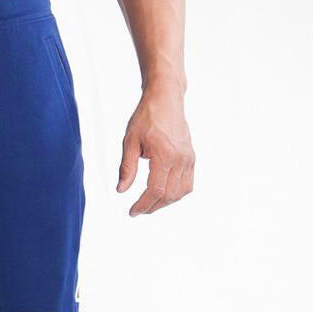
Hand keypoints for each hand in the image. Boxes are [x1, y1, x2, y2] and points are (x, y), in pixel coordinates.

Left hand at [117, 84, 193, 215]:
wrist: (166, 99)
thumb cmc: (147, 117)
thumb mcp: (130, 142)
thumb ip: (126, 168)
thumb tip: (121, 190)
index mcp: (164, 155)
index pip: (155, 190)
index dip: (143, 204)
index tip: (132, 212)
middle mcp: (180, 159)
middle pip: (169, 195)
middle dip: (152, 207)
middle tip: (138, 210)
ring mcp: (188, 158)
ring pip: (180, 192)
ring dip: (165, 202)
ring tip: (149, 204)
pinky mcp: (191, 157)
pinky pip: (187, 184)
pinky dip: (176, 194)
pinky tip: (163, 194)